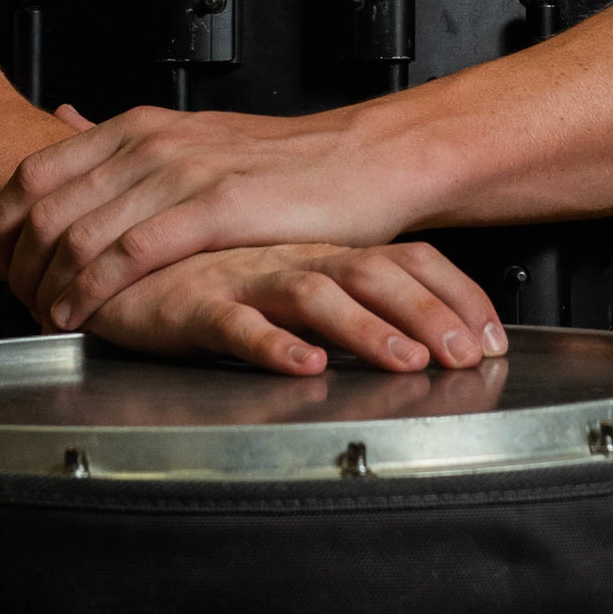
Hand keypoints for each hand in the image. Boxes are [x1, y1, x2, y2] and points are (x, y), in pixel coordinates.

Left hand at [0, 99, 416, 333]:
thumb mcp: (188, 134)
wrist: (360, 160)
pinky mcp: (215, 209)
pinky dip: (91, 289)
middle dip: (17, 264)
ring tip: (38, 317)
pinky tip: (78, 314)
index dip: (4, 226)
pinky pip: (130, 253)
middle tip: (11, 301)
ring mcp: (181, 173)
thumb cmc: (278, 163)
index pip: (36, 173)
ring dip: (46, 284)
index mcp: (138, 125)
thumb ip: (122, 140)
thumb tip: (58, 120)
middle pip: (47, 208)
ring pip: (80, 232)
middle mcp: (150, 142)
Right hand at [86, 241, 505, 377]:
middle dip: (428, 316)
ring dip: (366, 330)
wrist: (118, 252)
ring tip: (405, 362)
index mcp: (320, 250)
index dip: (454, 297)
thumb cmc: (206, 272)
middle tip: (469, 358)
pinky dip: (273, 344)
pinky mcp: (194, 303)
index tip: (494, 340)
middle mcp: (291, 257)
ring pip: (314, 296)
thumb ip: (343, 297)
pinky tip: (303, 363)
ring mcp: (243, 276)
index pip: (406, 261)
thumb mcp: (288, 280)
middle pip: (373, 274)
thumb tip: (418, 331)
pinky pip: (237, 323)